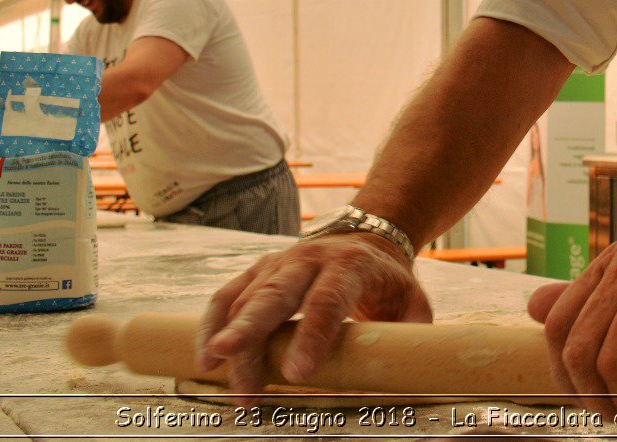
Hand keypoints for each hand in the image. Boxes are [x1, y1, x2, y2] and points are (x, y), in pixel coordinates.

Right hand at [196, 232, 430, 398]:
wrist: (366, 239)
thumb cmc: (387, 282)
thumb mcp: (411, 302)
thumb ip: (409, 336)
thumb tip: (409, 377)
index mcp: (350, 265)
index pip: (328, 300)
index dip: (312, 335)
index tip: (297, 373)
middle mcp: (309, 260)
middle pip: (275, 293)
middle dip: (249, 328)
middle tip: (227, 359)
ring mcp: (278, 263)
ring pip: (246, 298)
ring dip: (229, 338)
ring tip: (215, 376)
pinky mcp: (257, 272)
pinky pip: (227, 296)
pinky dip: (211, 325)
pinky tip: (205, 358)